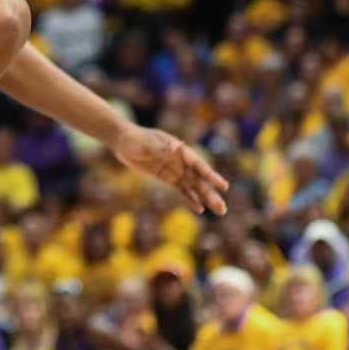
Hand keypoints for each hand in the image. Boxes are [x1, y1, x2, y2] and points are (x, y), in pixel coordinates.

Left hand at [112, 125, 227, 216]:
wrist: (124, 141)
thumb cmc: (136, 138)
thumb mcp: (148, 143)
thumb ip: (163, 148)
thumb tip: (178, 147)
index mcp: (180, 151)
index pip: (200, 166)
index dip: (212, 176)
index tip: (224, 186)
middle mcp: (182, 162)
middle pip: (200, 180)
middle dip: (212, 194)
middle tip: (223, 208)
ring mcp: (176, 170)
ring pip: (195, 187)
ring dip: (206, 199)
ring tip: (220, 211)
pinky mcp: (167, 177)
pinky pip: (182, 190)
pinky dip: (191, 199)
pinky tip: (200, 209)